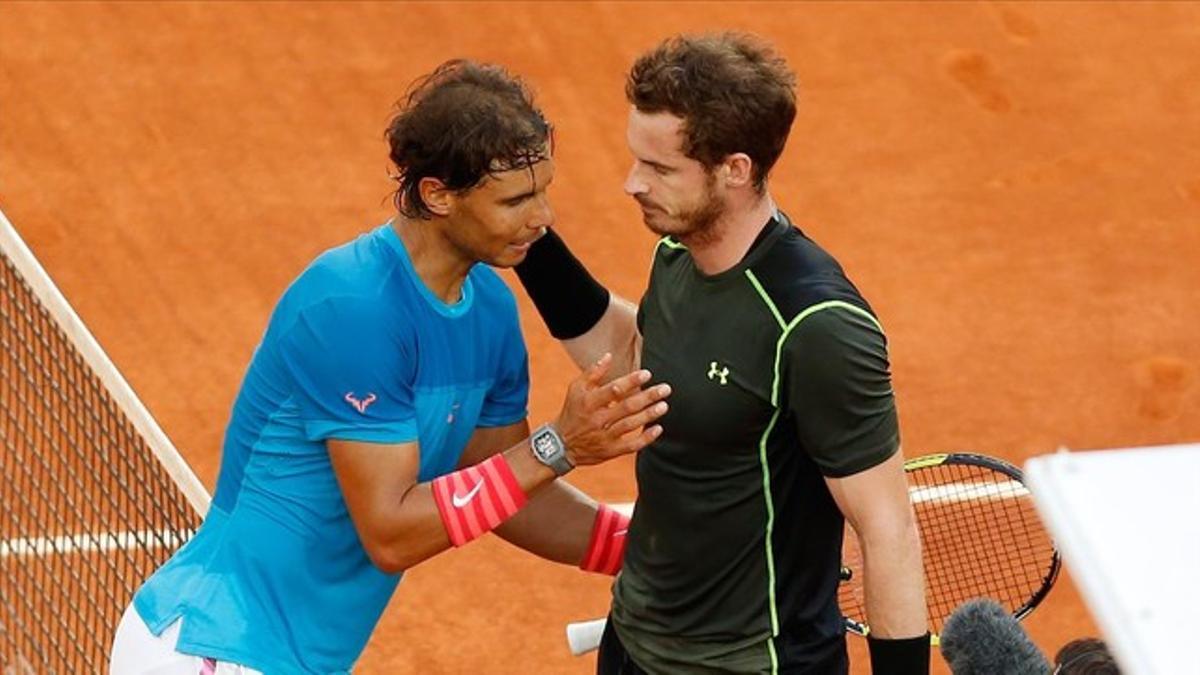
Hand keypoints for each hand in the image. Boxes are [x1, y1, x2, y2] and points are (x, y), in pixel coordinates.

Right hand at [554, 353, 669, 465]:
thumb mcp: (576, 389)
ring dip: (649, 415)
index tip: (647, 374)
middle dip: (648, 397)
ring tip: (664, 406)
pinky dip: (646, 438)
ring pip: (631, 425)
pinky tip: (658, 429)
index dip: (631, 381)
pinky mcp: (610, 451)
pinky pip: (631, 445)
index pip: (613, 390)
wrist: (561, 444)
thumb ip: (593, 372)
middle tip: (665, 389)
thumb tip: (609, 356)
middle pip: (627, 407)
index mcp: (590, 402)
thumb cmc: (572, 411)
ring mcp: (605, 436)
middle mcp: (598, 419)